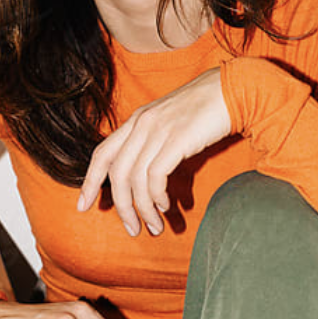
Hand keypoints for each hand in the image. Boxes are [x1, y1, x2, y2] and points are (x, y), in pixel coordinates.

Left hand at [77, 69, 230, 236]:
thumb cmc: (205, 110)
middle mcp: (141, 124)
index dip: (89, 182)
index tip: (83, 206)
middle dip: (121, 207)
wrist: (233, 89)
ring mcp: (158, 131)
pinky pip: (155, 177)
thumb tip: (145, 177)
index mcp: (136, 120)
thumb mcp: (169, 122)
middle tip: (132, 229)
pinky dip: (157, 197)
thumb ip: (152, 142)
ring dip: (143, 209)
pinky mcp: (177, 139)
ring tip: (154, 226)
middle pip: (117, 174)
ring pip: (135, 179)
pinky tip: (166, 206)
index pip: (102, 154)